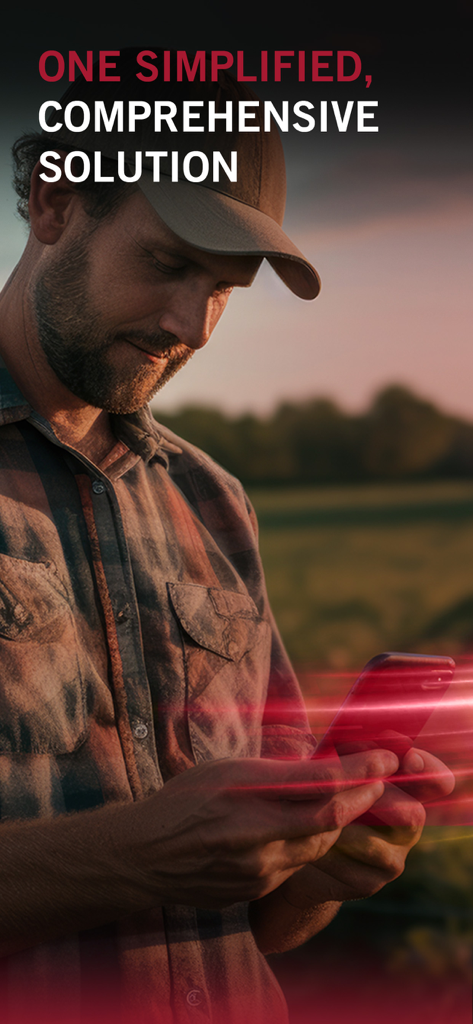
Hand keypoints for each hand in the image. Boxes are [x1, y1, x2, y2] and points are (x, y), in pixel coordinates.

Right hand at [130, 750, 398, 908]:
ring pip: (318, 845)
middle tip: (378, 781)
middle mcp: (254, 833)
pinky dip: (307, 845)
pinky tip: (301, 829)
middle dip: (362, 799)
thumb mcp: (226, 770)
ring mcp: (256, 868)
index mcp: (245, 792)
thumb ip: (274, 774)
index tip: (384, 761)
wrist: (144, 856)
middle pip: (330, 819)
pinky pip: (296, 866)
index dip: (360, 772)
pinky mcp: (256, 890)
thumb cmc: (184, 800)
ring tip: (347, 801)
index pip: (320, 783)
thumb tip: (325, 769)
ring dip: (336, 823)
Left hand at [275, 746, 454, 907]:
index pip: (436, 779)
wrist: (300, 843)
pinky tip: (309, 840)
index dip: (428, 769)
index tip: (407, 760)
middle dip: (379, 800)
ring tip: (314, 814)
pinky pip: (352, 869)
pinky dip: (327, 853)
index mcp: (405, 790)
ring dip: (343, 828)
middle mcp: (407, 825)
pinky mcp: (370, 882)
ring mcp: (393, 857)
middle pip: (413, 815)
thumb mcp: (333, 767)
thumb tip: (351, 739)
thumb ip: (349, 755)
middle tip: (351, 789)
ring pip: (375, 845)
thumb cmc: (319, 791)